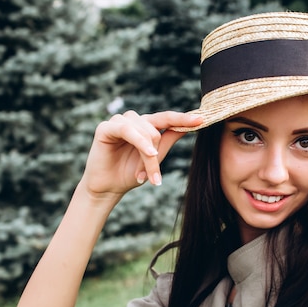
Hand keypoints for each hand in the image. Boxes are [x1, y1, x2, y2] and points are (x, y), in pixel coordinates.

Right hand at [80, 110, 202, 197]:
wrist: (108, 188)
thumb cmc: (131, 173)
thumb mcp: (155, 157)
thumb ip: (169, 140)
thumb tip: (187, 127)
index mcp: (145, 126)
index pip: (167, 118)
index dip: (183, 118)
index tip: (202, 119)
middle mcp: (133, 121)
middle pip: (156, 129)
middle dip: (156, 154)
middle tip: (153, 177)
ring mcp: (119, 122)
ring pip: (145, 131)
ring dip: (147, 156)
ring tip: (142, 174)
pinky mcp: (105, 127)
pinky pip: (128, 129)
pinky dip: (140, 142)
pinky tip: (148, 152)